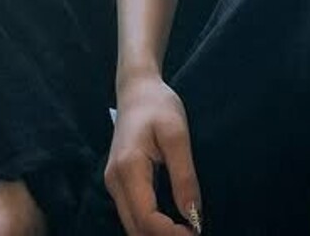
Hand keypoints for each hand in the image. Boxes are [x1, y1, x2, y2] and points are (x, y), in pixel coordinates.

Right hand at [105, 75, 201, 234]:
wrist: (136, 89)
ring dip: (156, 234)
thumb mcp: (177, 135)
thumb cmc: (159, 105)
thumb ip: (184, 176)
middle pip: (135, 229)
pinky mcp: (117, 182)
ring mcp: (112, 183)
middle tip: (193, 235)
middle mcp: (114, 181)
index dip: (171, 234)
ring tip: (185, 230)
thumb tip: (193, 215)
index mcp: (129, 169)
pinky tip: (170, 222)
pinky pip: (131, 214)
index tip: (197, 233)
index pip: (147, 219)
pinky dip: (149, 225)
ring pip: (131, 226)